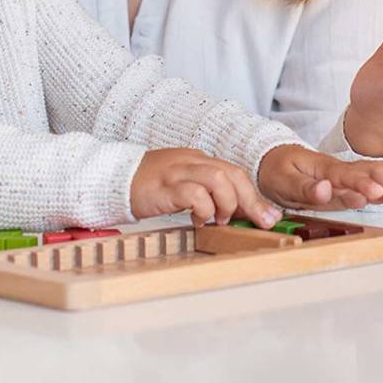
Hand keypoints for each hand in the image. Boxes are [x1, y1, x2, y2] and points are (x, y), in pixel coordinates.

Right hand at [130, 148, 281, 227]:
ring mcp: (178, 171)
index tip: (268, 217)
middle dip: (251, 200)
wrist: (114, 178)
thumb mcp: (182, 186)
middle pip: (232, 172)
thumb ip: (206, 194)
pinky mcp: (165, 186)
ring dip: (227, 203)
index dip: (253, 195)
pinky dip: (204, 209)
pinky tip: (199, 221)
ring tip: (220, 219)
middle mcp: (191, 161)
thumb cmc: (149, 187)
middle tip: (260, 223)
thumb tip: (235, 214)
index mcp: (197, 160)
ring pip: (218, 178)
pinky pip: (194, 193)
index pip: (234, 172)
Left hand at [257, 144, 382, 216]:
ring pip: (380, 173)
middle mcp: (341, 169)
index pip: (345, 175)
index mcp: (323, 167)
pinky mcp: (353, 183)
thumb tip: (325, 190)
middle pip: (371, 171)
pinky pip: (378, 182)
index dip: (361, 184)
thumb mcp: (282, 181)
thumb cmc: (277, 170)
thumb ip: (305, 188)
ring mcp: (350, 175)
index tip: (376, 193)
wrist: (274, 158)